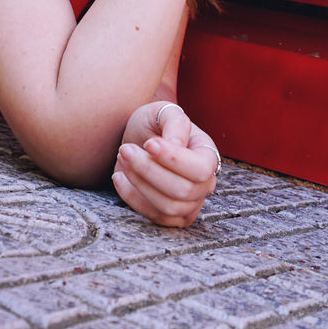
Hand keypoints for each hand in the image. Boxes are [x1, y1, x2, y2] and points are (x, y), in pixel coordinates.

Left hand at [112, 101, 220, 226]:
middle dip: (149, 170)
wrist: (139, 139)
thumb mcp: (164, 112)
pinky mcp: (169, 216)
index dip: (174, 160)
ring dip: (139, 183)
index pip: (200, 169)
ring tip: (123, 159)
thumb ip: (175, 122)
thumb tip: (176, 145)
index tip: (149, 143)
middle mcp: (204, 183)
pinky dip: (131, 198)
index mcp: (208, 155)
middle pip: (182, 191)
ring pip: (168, 207)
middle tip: (126, 149)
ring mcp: (189, 204)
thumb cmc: (155, 123)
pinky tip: (119, 176)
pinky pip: (153, 216)